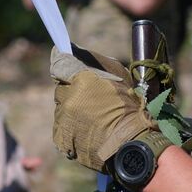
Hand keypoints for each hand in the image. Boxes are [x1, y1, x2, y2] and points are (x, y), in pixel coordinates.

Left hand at [51, 45, 157, 171]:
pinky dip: (72, 128)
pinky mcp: (61, 138)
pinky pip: (62, 127)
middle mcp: (68, 99)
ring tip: (94, 118)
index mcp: (81, 80)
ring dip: (72, 110)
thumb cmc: (128, 105)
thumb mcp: (116, 74)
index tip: (62, 59)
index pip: (60, 64)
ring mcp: (63, 120)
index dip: (64, 64)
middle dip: (73, 91)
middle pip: (61, 88)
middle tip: (92, 99)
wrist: (132, 142)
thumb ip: (91, 60)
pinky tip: (88, 130)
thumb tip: (70, 49)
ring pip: (61, 109)